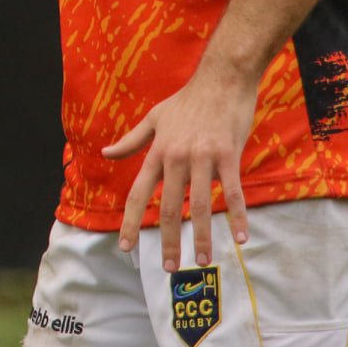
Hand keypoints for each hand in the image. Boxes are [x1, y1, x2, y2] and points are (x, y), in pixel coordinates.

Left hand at [102, 58, 258, 270]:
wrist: (221, 78)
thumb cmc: (188, 100)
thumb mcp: (153, 118)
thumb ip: (131, 140)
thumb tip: (106, 153)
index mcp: (157, 152)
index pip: (137, 193)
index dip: (129, 222)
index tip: (125, 248)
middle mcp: (176, 157)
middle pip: (167, 207)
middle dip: (167, 240)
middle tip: (168, 268)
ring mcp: (203, 157)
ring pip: (200, 205)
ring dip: (202, 237)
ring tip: (201, 261)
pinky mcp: (228, 155)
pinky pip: (233, 192)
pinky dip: (237, 216)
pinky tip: (241, 238)